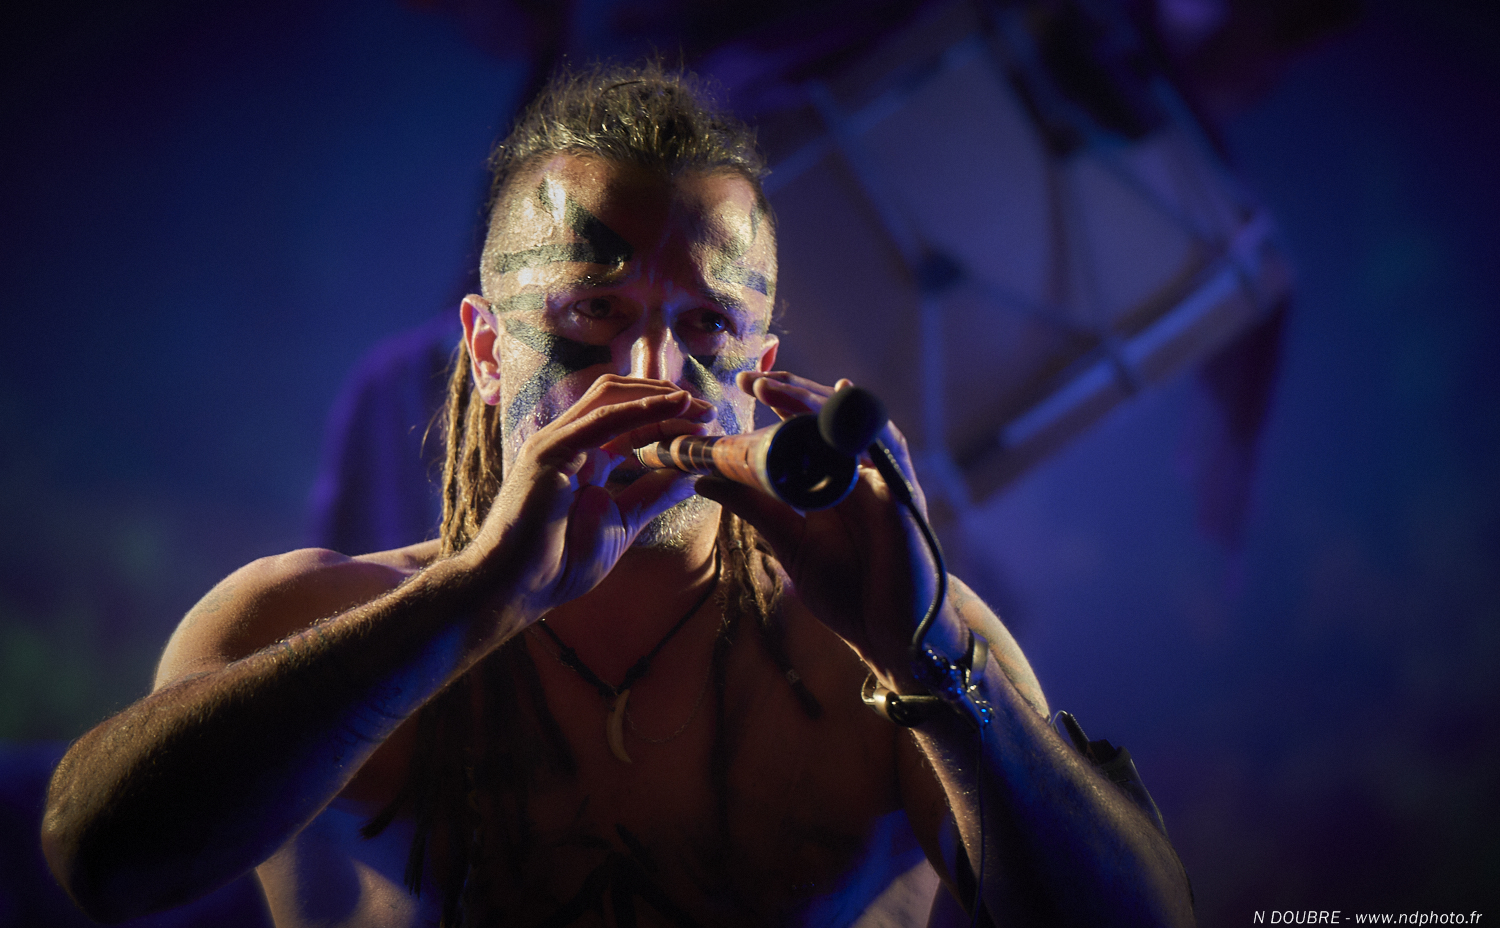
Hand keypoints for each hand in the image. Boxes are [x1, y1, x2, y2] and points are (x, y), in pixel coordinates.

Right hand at [466, 375, 714, 628]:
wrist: (516, 587)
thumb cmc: (559, 562)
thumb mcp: (621, 523)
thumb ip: (651, 495)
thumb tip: (688, 476)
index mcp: (584, 457)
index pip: (628, 418)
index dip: (667, 414)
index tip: (705, 421)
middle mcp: (569, 442)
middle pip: (620, 397)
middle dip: (665, 396)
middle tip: (707, 409)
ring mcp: (555, 443)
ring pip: (610, 398)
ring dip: (656, 397)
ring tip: (694, 404)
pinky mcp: (548, 452)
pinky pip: (599, 421)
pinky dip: (637, 410)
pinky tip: (669, 408)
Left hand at [695, 371, 943, 684]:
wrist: (891, 635)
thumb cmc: (849, 590)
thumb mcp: (789, 543)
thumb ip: (754, 508)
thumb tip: (703, 479)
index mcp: (834, 480)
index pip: (808, 428)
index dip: (781, 400)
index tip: (744, 384)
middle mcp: (861, 473)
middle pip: (831, 417)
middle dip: (793, 392)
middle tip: (754, 380)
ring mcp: (883, 482)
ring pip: (855, 425)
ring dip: (818, 402)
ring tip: (780, 389)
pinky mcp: (901, 499)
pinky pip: (888, 452)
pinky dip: (864, 426)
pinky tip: (844, 403)